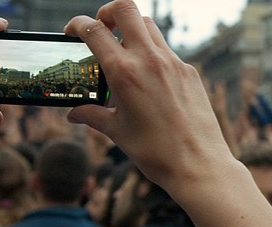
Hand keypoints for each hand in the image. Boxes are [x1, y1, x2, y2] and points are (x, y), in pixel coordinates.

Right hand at [64, 0, 233, 187]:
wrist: (199, 165)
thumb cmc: (156, 152)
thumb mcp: (117, 132)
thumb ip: (92, 116)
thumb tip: (74, 113)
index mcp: (125, 73)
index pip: (95, 30)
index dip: (78, 24)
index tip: (72, 31)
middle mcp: (149, 60)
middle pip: (126, 9)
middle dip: (108, 11)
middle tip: (101, 27)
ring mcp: (173, 63)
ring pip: (149, 26)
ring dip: (132, 29)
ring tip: (123, 50)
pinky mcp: (190, 72)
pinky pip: (167, 50)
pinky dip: (153, 52)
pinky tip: (148, 77)